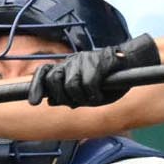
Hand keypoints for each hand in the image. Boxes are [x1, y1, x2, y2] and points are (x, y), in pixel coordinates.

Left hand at [28, 35, 159, 107]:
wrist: (130, 63)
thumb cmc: (108, 80)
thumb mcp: (85, 93)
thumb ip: (67, 96)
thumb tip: (50, 102)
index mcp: (66, 67)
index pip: (44, 73)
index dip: (36, 88)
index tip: (33, 103)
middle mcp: (71, 62)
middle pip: (54, 80)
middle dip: (62, 96)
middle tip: (77, 101)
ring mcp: (84, 60)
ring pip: (71, 84)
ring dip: (81, 97)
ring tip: (92, 98)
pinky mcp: (98, 61)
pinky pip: (89, 83)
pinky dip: (94, 94)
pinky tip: (100, 95)